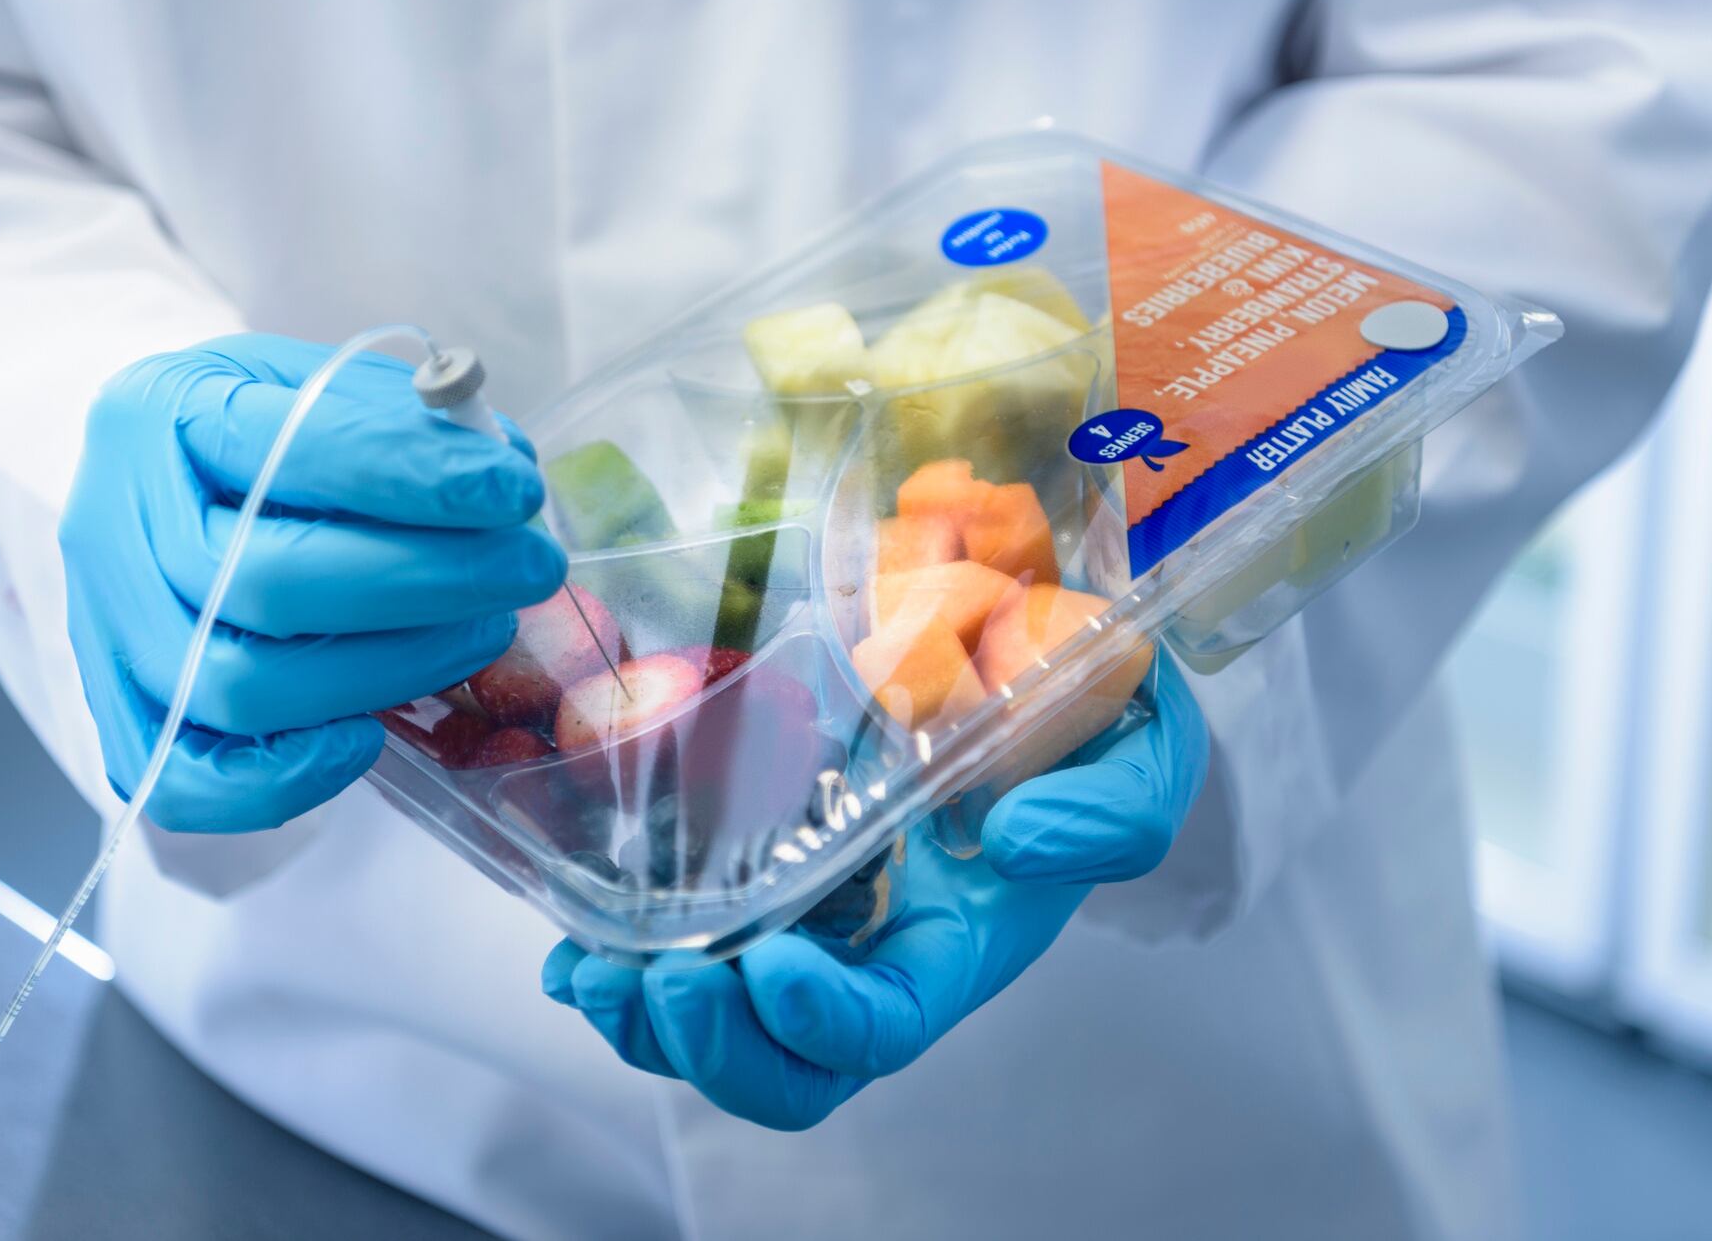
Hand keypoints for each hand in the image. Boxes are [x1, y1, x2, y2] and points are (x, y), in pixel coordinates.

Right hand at [61, 334, 562, 831]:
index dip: (411, 474)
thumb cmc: (258, 433)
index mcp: (162, 413)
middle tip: (530, 567)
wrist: (156, 484)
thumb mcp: (318, 382)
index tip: (513, 488)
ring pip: (239, 686)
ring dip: (388, 670)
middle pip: (264, 582)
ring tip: (483, 631)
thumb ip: (400, 417)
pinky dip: (284, 777)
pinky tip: (370, 739)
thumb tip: (501, 465)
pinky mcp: (119, 721)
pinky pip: (182, 784)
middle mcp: (114, 525)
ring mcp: (108, 633)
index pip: (285, 447)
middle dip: (424, 581)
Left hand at [541, 649, 1207, 1128]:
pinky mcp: (755, 861)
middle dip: (707, 1045)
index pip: (885, 1027)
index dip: (823, 1022)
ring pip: (717, 1021)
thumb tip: (1022, 845)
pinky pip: (679, 942)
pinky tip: (570, 941)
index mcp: (958, 942)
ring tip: (584, 972)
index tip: (766, 962)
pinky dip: (615, 960)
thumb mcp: (1141, 748)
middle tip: (648, 983)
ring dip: (643, 1016)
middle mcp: (873, 951)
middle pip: (786, 1064)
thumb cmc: (1090, 712)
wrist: (1028, 648)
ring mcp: (808, 914)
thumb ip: (1111, 808)